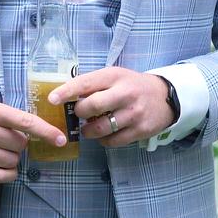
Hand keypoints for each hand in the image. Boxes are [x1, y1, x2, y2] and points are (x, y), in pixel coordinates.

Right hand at [0, 99, 62, 183]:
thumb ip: (13, 118)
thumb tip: (42, 132)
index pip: (25, 122)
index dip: (46, 132)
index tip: (61, 139)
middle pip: (20, 145)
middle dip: (20, 144)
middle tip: (7, 139)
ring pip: (12, 161)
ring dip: (13, 158)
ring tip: (1, 150)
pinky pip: (1, 176)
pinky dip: (9, 173)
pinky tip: (4, 166)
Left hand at [51, 67, 174, 148]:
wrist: (165, 96)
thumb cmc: (132, 85)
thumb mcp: (115, 76)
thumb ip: (94, 85)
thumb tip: (66, 97)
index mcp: (115, 76)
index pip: (86, 83)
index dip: (67, 91)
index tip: (52, 99)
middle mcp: (126, 93)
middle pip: (93, 106)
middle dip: (80, 113)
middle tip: (80, 114)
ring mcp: (134, 113)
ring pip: (101, 128)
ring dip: (89, 131)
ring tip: (90, 128)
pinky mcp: (140, 130)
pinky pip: (113, 141)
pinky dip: (103, 140)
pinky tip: (105, 134)